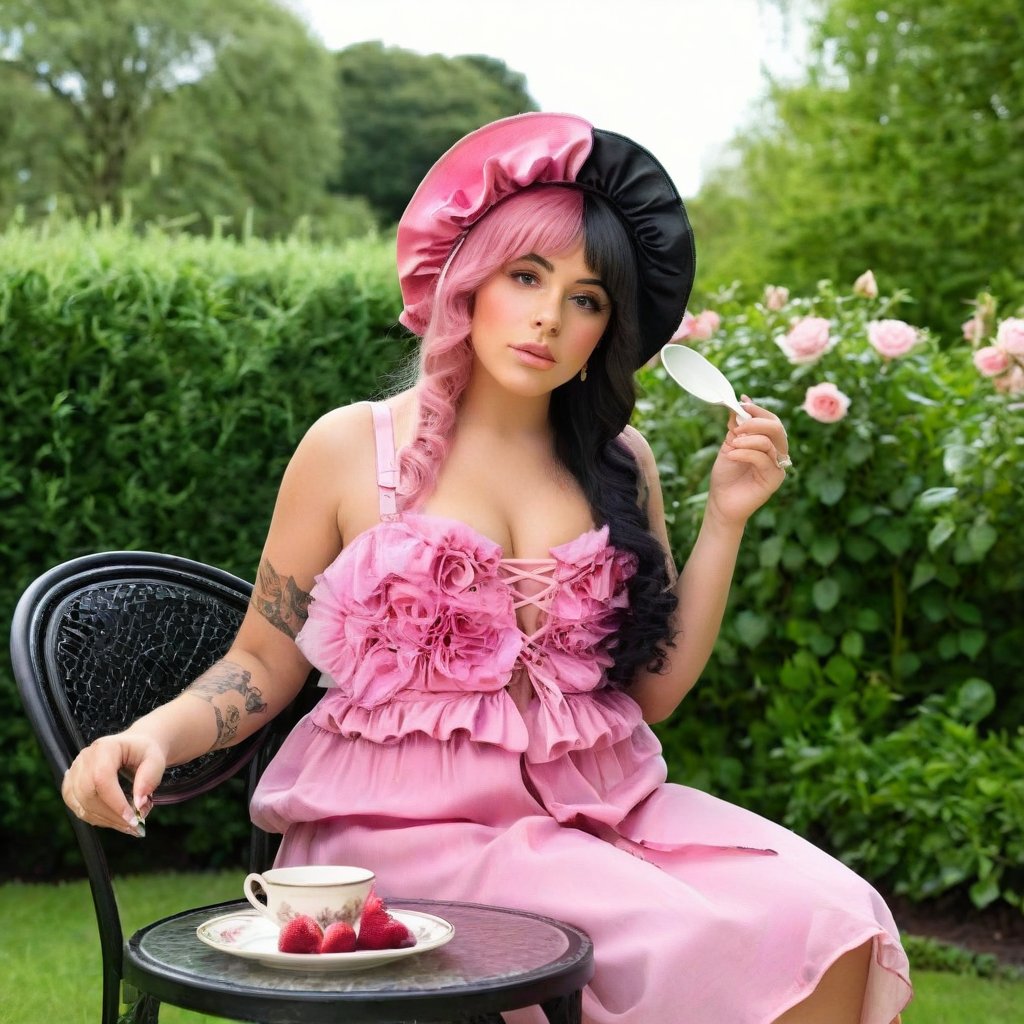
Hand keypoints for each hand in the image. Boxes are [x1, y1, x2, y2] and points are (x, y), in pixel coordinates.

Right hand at [62, 732, 165, 836]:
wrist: (134, 748)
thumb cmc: (144, 752)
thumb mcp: (156, 759)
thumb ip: (150, 778)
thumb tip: (138, 804)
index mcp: (105, 748)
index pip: (102, 778)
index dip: (116, 802)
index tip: (133, 819)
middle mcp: (85, 758)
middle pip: (88, 794)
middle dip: (112, 815)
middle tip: (134, 826)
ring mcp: (74, 772)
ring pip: (82, 805)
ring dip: (106, 820)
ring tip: (129, 826)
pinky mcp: (71, 786)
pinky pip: (79, 809)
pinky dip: (98, 819)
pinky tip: (115, 820)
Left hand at [706, 397, 789, 525]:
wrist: (721, 502)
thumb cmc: (726, 475)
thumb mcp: (729, 445)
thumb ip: (736, 427)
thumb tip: (740, 404)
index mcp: (768, 443)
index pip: (771, 420)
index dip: (758, 410)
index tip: (742, 403)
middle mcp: (776, 452)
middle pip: (777, 427)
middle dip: (756, 422)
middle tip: (736, 427)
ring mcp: (777, 465)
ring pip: (770, 441)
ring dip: (748, 438)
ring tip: (731, 442)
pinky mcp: (774, 478)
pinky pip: (763, 458)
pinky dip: (745, 453)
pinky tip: (732, 454)